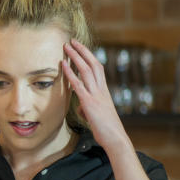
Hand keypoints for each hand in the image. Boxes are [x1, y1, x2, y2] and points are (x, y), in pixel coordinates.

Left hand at [61, 39, 130, 154]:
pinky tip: (64, 65)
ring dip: (76, 57)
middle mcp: (101, 90)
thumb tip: (80, 107)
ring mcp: (96, 95)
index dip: (90, 57)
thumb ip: (88, 108)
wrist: (115, 138)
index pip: (98, 68)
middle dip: (82, 51)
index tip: (81, 48)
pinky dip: (70, 73)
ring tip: (67, 46)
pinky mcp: (90, 103)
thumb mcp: (96, 115)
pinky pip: (79, 85)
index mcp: (104, 91)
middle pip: (93, 64)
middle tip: (72, 41)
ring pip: (86, 70)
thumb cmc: (107, 129)